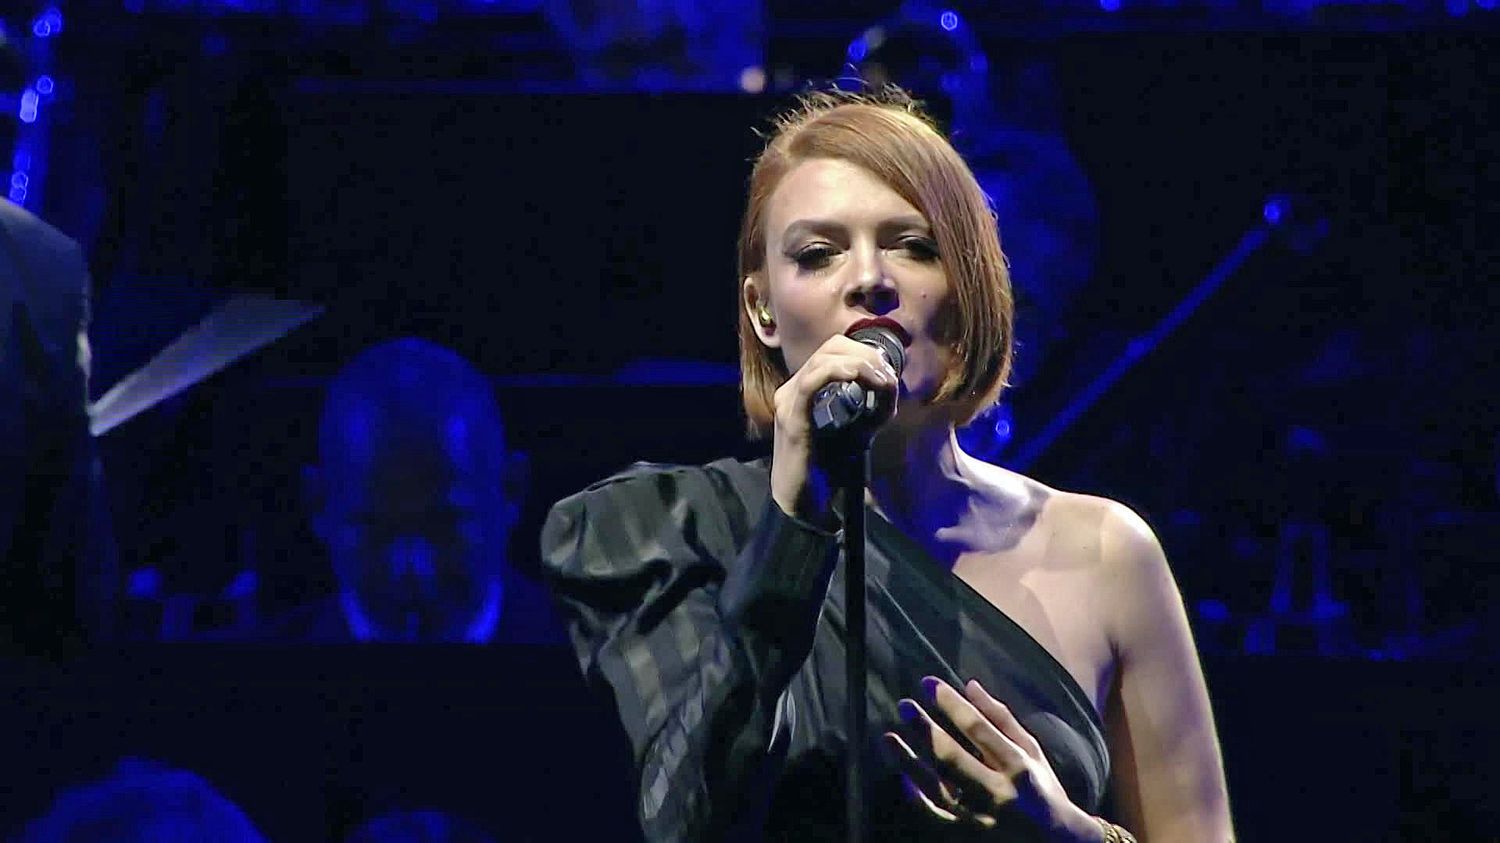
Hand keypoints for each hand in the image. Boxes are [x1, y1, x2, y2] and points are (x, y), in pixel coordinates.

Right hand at [769, 333, 897, 526]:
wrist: (804, 503)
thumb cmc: (827, 470)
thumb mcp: (858, 431)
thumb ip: (873, 408)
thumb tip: (890, 384)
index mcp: (804, 389)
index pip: (833, 350)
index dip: (863, 351)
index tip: (887, 371)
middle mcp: (792, 389)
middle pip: (829, 347)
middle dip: (864, 353)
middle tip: (886, 374)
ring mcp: (789, 400)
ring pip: (823, 360)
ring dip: (858, 363)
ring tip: (879, 380)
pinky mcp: (791, 416)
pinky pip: (811, 381)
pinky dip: (838, 372)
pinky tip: (856, 376)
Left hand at [884, 677, 1100, 841]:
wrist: (1058, 842)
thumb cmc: (1041, 789)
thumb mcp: (1031, 750)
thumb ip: (1001, 718)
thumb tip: (970, 685)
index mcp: (1018, 765)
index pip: (979, 729)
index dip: (951, 704)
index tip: (928, 683)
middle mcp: (999, 792)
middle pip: (954, 758)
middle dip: (926, 729)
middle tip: (904, 705)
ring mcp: (982, 818)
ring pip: (939, 790)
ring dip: (910, 763)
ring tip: (889, 738)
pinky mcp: (969, 836)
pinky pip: (937, 818)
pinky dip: (918, 798)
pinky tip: (903, 777)